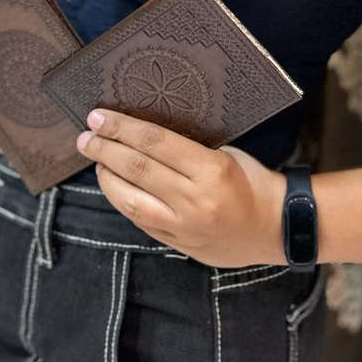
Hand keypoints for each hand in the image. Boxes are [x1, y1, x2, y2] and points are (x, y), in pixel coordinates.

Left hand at [75, 109, 287, 267]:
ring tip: (96, 160)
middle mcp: (194, 200)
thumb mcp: (226, 153)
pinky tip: (114, 186)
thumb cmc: (253, 180)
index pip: (155, 142)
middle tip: (85, 136)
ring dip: (107, 178)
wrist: (276, 228)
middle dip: (105, 149)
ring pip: (131, 201)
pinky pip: (141, 221)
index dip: (122, 127)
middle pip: (138, 169)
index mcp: (211, 169)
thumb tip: (141, 135)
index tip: (98, 116)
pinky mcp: (179, 245)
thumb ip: (186, 148)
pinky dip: (123, 201)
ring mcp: (184, 227)